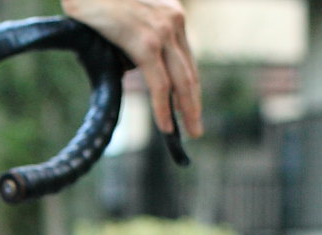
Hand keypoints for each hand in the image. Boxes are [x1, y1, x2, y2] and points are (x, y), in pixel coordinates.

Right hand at [61, 0, 203, 136]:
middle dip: (194, 103)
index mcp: (171, 14)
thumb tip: (129, 64)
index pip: (185, 59)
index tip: (190, 106)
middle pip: (189, 72)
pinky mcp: (147, 44)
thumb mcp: (124, 17)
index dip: (189, 86)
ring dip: (188, 110)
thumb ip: (134, 38)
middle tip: (196, 128)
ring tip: (191, 132)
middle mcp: (174, 22)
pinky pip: (160, 83)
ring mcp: (162, 33)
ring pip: (181, 81)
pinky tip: (166, 126)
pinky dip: (164, 107)